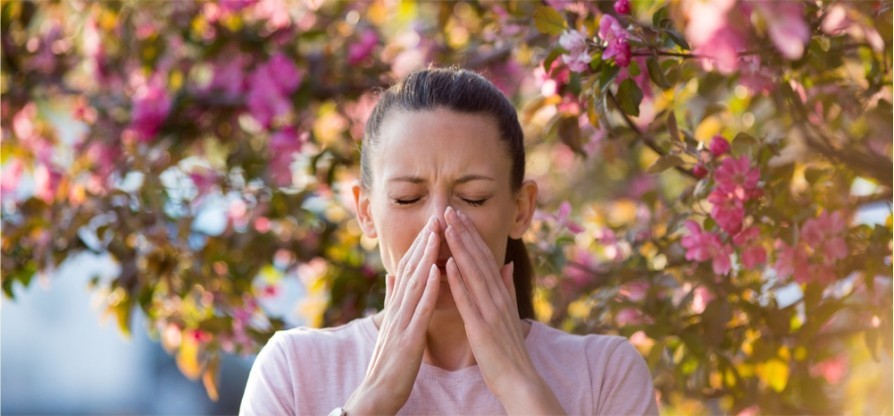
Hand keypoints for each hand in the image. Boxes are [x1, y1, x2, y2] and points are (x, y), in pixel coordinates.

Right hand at [344, 216, 441, 414]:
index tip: (432, 223)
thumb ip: (392, 299)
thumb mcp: (391, 326)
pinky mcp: (408, 339)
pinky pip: (420, 310)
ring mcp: (401, 323)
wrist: (376, 394)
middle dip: (424, 242)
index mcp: (397, 307)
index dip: (420, 246)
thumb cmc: (389, 363)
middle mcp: (397, 310)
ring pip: (414, 284)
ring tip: (437, 233)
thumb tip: (392, 274)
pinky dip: (428, 288)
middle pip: (411, 270)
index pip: (409, 270)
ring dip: (426, 256)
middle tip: (437, 216)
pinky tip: (437, 270)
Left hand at [443, 206, 564, 413]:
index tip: (459, 215)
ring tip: (447, 226)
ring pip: (473, 273)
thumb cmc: (509, 349)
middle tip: (449, 209)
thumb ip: (508, 287)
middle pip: (478, 258)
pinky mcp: (481, 327)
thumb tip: (506, 264)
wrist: (518, 379)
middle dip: (463, 232)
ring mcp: (490, 310)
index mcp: (501, 293)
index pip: (484, 257)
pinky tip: (448, 264)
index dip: (471, 235)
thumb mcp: (509, 313)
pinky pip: (468, 300)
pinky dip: (458, 280)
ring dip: (459, 248)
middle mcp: (497, 297)